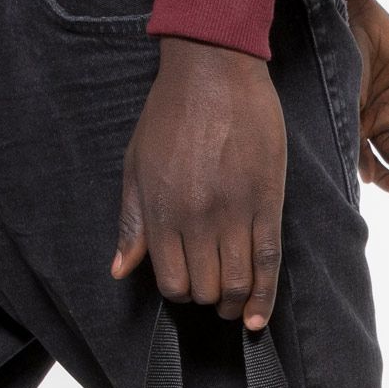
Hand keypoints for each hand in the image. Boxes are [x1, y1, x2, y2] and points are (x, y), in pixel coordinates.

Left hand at [113, 38, 287, 328]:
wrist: (214, 69)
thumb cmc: (170, 115)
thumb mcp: (136, 166)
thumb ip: (131, 223)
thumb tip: (120, 270)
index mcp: (161, 212)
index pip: (171, 282)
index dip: (179, 291)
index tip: (186, 282)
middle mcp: (197, 219)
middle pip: (205, 289)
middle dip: (207, 297)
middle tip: (211, 289)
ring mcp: (234, 212)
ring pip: (236, 283)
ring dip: (233, 302)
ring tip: (232, 304)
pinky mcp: (267, 202)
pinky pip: (268, 262)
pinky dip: (263, 296)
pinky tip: (256, 318)